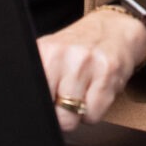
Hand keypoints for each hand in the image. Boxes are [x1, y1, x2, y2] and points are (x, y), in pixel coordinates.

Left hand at [37, 8, 145, 132]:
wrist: (115, 28)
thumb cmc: (79, 48)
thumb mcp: (51, 55)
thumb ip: (38, 78)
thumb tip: (30, 109)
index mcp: (44, 51)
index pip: (33, 98)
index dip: (41, 107)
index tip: (49, 100)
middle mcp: (62, 54)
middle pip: (53, 113)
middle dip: (60, 114)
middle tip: (67, 96)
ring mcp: (86, 62)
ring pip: (72, 117)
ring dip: (77, 113)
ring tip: (82, 92)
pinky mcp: (108, 72)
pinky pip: (93, 115)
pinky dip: (94, 111)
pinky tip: (95, 91)